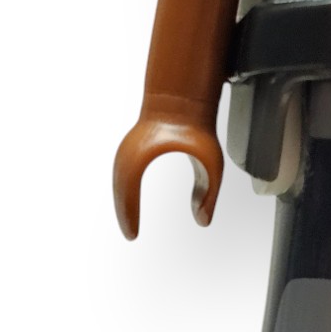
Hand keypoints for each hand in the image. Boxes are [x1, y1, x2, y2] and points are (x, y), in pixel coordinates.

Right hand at [112, 100, 223, 236]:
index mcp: (143, 152)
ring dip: (123, 201)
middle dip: (123, 212)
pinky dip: (125, 191)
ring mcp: (128, 147)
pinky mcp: (132, 146)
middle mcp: (129, 150)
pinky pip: (123, 174)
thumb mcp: (211, 161)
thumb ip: (209, 192)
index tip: (133, 235)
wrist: (182, 97)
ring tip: (130, 222)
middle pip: (119, 188)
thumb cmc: (196, 124)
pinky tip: (131, 202)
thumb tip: (203, 221)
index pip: (128, 191)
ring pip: (119, 181)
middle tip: (131, 234)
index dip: (128, 215)